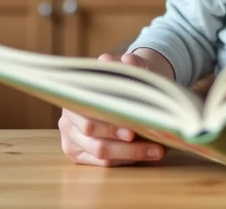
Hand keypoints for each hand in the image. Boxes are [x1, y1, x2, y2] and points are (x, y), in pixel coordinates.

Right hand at [58, 52, 166, 166]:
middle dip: (124, 145)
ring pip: (100, 153)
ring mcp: (71, 138)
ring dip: (131, 154)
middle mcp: (67, 119)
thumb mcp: (130, 69)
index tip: (132, 132)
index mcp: (74, 95)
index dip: (110, 127)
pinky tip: (145, 155)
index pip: (89, 117)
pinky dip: (125, 160)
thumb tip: (127, 61)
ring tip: (157, 151)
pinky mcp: (78, 153)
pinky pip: (102, 163)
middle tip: (153, 145)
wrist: (121, 90)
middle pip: (94, 139)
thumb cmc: (124, 81)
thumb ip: (130, 64)